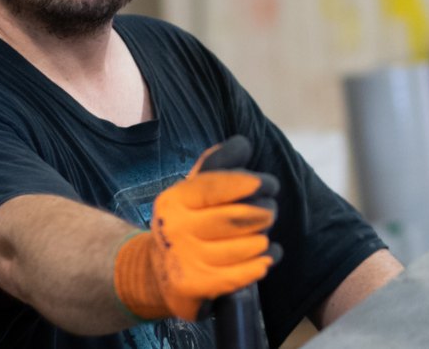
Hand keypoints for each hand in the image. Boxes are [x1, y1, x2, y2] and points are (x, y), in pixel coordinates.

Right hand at [114, 137, 279, 320]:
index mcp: (174, 200)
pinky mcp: (198, 285)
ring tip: (261, 236)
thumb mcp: (193, 191)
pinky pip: (247, 272)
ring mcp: (185, 260)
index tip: (268, 184)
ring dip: (264, 239)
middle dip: (265, 212)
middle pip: (239, 217)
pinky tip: (268, 256)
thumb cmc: (187, 223)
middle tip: (269, 212)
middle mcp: (175, 229)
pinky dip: (265, 261)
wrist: (159, 275)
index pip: (215, 186)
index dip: (247, 183)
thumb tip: (242, 143)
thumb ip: (218, 165)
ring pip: (248, 245)